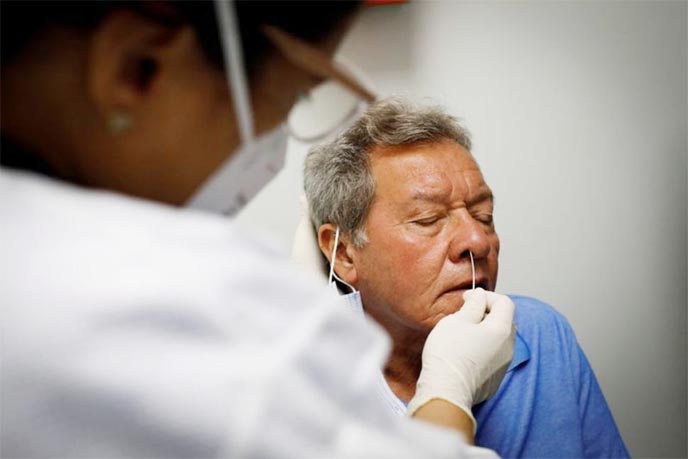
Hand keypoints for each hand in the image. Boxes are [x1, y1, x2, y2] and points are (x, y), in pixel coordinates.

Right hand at [407, 288, 515, 431]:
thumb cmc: (449, 353)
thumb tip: (480, 296)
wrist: (445, 391)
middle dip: (486, 313)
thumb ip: (473, 305)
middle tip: (465, 315)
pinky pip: (493, 357)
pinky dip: (482, 349)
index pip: (504, 302)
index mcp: (501, 329)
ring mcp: (503, 365)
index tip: (468, 299)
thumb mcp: (457, 320)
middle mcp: (508, 347)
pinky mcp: (494, 379)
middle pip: (504, 321)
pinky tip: (463, 354)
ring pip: (499, 340)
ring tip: (462, 335)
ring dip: (484, 332)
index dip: (486, 296)